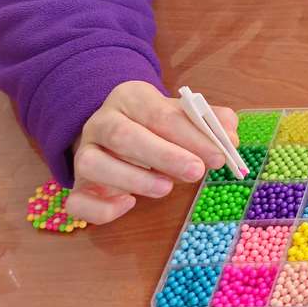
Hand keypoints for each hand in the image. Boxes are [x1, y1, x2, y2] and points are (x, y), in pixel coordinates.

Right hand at [68, 80, 236, 223]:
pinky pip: (77, 202)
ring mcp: (84, 155)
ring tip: (166, 188)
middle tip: (197, 172)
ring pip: (94, 164)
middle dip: (163, 156)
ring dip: (134, 179)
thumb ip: (210, 123)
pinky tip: (129, 204)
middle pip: (123, 136)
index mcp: (130, 98)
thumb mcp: (184, 116)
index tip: (219, 156)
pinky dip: (102, 208)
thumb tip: (230, 137)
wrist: (114, 135)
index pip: (159, 113)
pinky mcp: (77, 187)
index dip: (191, 136)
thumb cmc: (157, 127)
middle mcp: (100, 123)